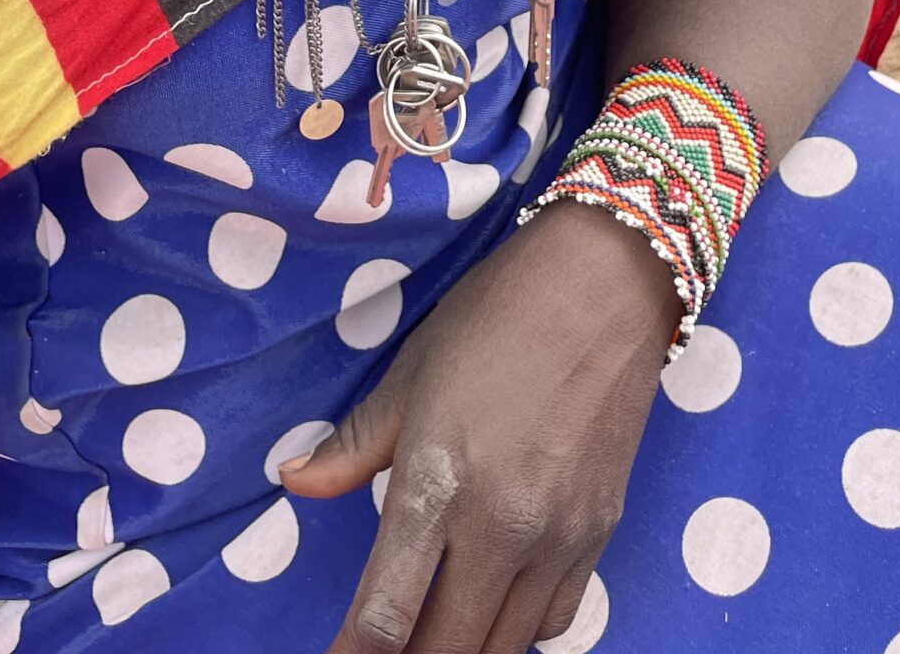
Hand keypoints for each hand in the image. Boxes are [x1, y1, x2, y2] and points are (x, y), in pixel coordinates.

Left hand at [281, 198, 679, 652]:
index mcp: (437, 484)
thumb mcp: (412, 372)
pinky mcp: (600, 534)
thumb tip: (294, 481)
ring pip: (504, 649)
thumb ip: (354, 443)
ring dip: (462, 647)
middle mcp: (499, 529)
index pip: (385, 616)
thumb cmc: (496, 315)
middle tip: (384, 642)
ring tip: (436, 626)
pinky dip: (519, 631)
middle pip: (445, 651)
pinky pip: (556, 621)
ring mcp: (557, 539)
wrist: (605, 282)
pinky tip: (497, 603)